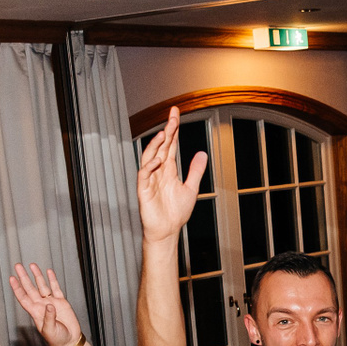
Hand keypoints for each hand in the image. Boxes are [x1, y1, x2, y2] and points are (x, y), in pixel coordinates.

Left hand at [9, 263, 82, 345]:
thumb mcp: (50, 330)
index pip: (23, 297)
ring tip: (32, 265)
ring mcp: (51, 302)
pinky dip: (52, 280)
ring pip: (42, 286)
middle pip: (30, 288)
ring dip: (37, 276)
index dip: (17, 288)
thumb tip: (49, 304)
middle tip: (18, 266)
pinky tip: (49, 272)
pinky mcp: (61, 302)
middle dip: (24, 277)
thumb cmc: (57, 339)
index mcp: (35, 312)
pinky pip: (56, 288)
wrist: (69, 341)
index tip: (12, 278)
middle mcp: (41, 305)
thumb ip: (49, 317)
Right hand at [136, 107, 207, 244]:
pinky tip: (157, 160)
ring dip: (156, 145)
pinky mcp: (143, 190)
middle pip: (161, 146)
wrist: (167, 231)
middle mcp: (158, 171)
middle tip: (172, 116)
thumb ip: (195, 171)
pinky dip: (149, 167)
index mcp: (169, 169)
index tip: (175, 114)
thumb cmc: (176, 212)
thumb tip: (202, 153)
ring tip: (163, 133)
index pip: (170, 145)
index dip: (173, 129)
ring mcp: (150, 179)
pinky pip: (144, 175)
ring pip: (150, 157)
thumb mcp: (191, 188)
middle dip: (166, 130)